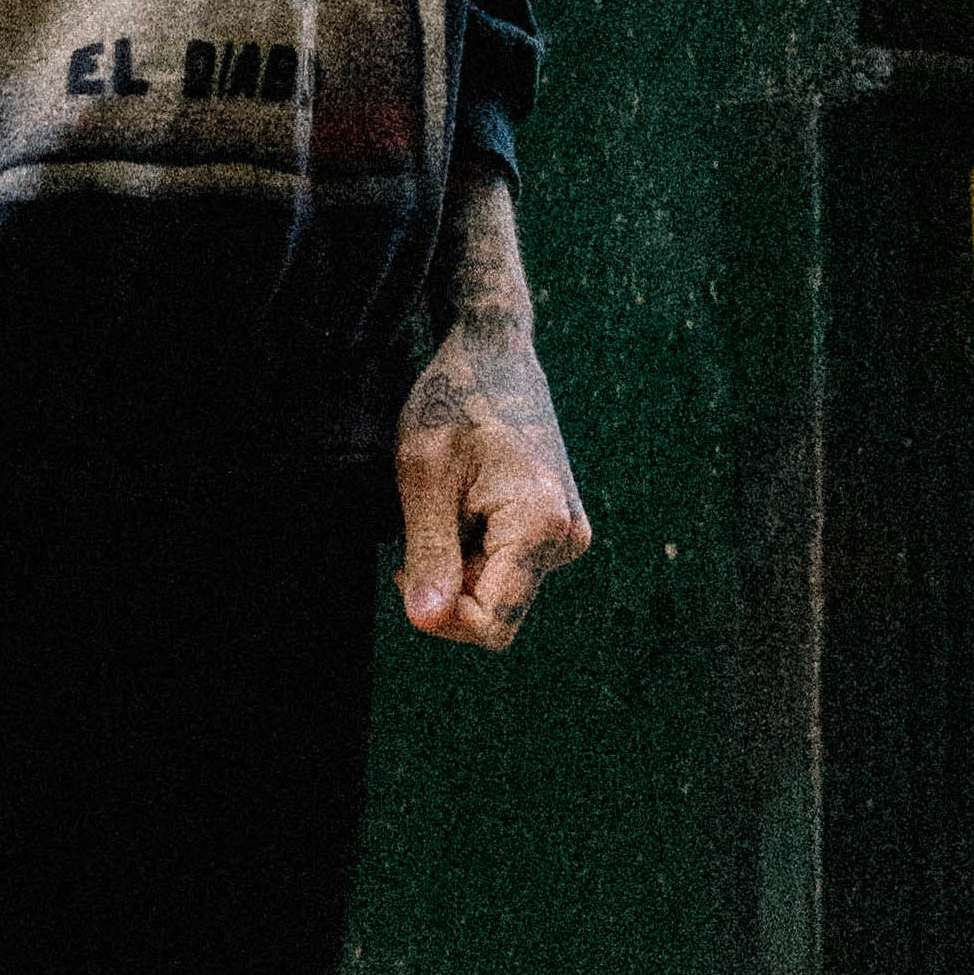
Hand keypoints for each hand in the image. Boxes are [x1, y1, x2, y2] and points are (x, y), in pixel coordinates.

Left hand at [395, 158, 590, 648]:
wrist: (492, 350)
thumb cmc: (453, 400)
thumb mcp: (423, 475)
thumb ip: (428, 553)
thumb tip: (426, 621)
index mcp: (541, 525)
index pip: (493, 624)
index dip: (442, 616)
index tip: (405, 570)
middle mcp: (569, 536)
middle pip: (496, 609)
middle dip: (450, 582)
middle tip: (422, 522)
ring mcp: (569, 532)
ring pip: (500, 588)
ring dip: (461, 560)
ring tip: (449, 501)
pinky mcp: (559, 525)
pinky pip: (510, 565)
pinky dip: (477, 545)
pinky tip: (467, 500)